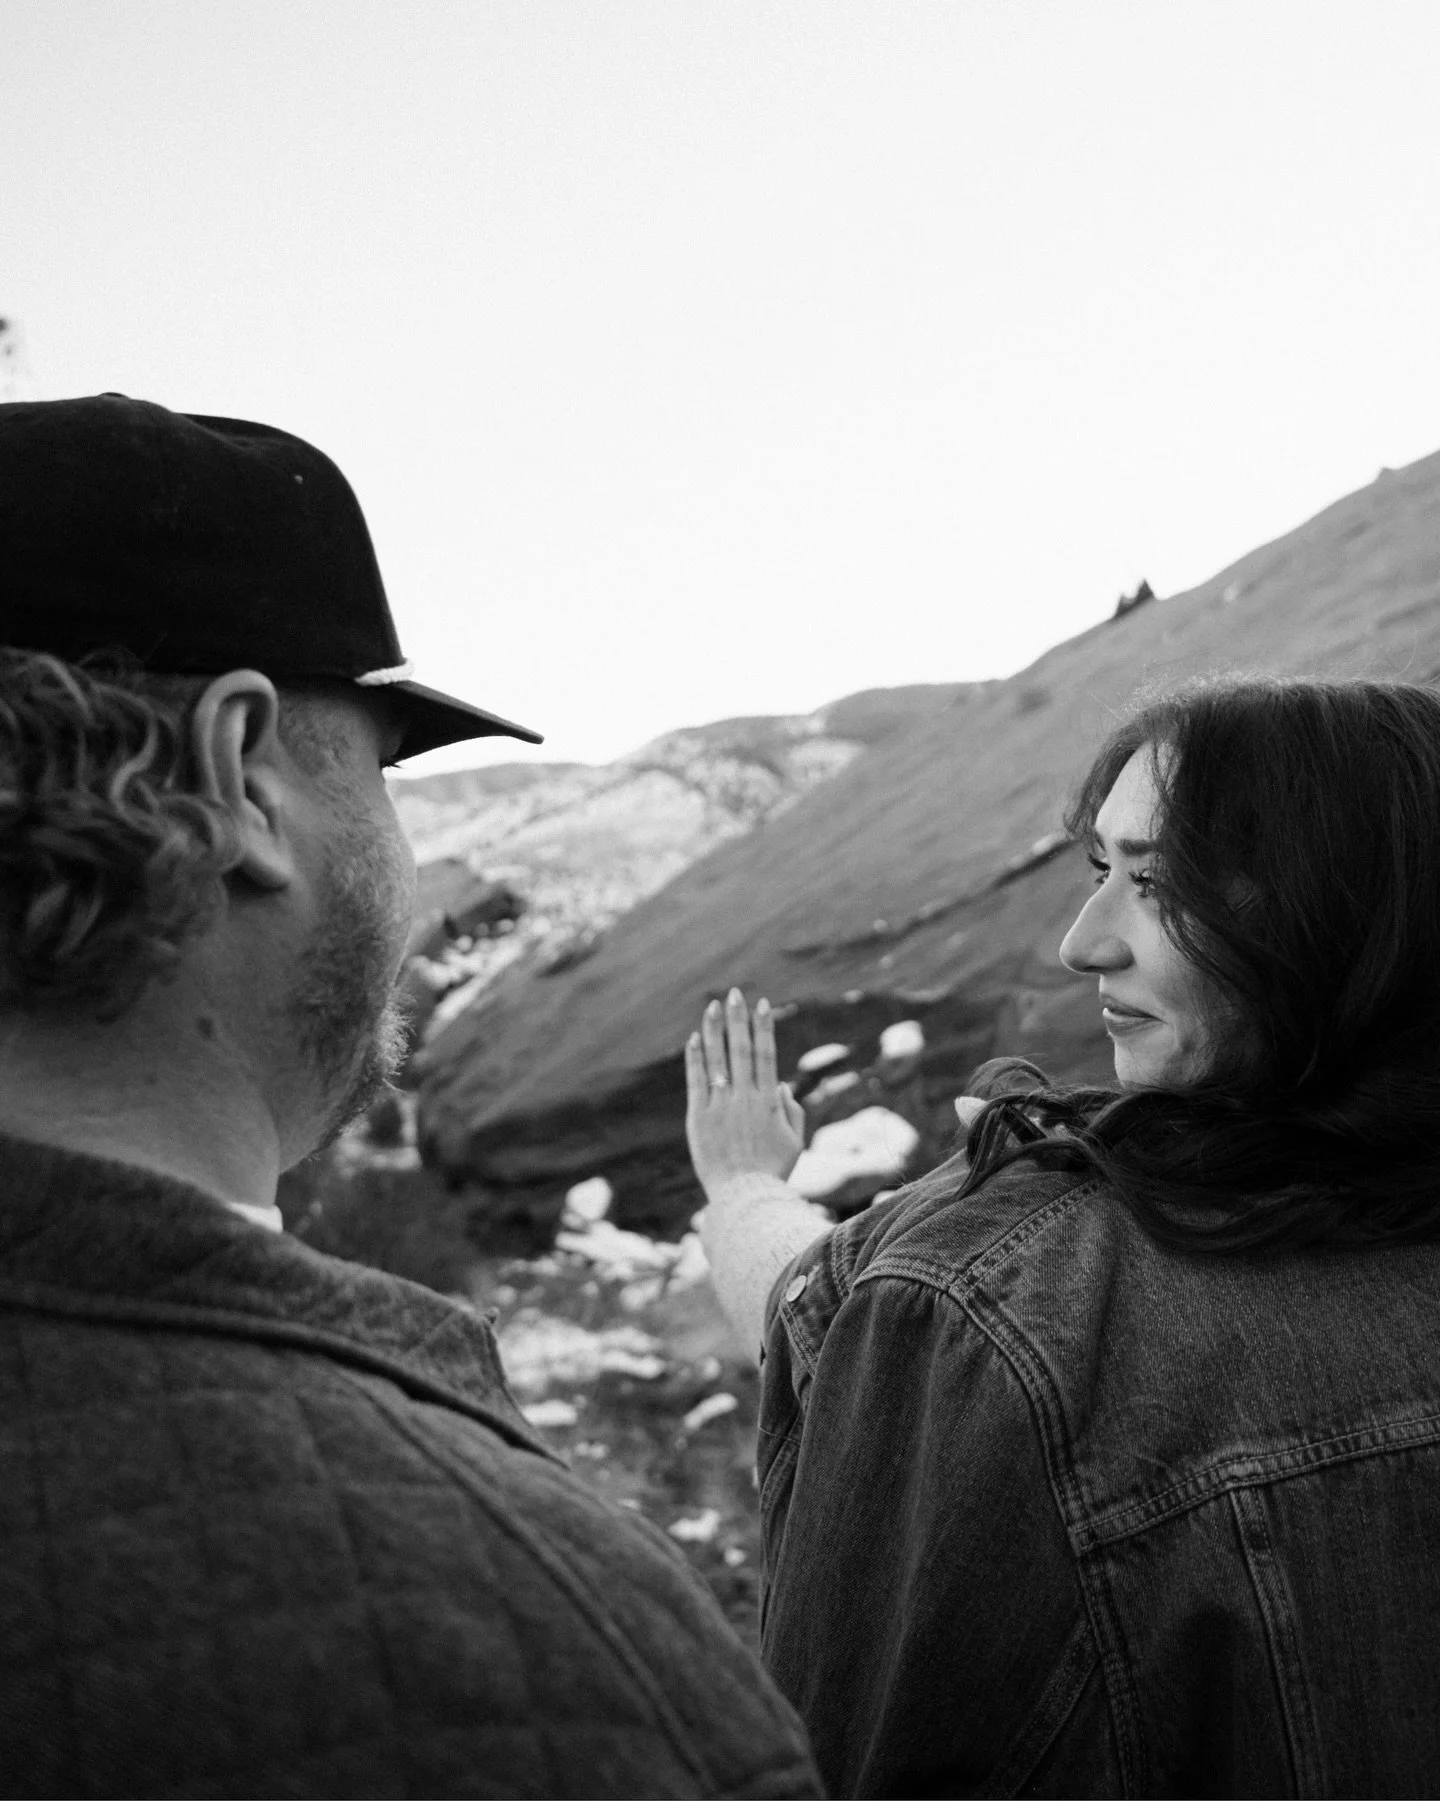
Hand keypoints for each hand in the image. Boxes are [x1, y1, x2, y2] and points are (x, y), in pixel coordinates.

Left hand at [685, 989, 805, 1189]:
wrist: (744, 1197)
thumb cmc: (773, 1172)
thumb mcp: (795, 1142)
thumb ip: (791, 1111)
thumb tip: (780, 1085)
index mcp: (769, 1101)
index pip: (766, 1054)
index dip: (764, 1028)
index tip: (763, 1005)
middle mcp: (745, 1097)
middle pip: (741, 1049)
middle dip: (739, 1018)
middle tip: (736, 993)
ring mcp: (721, 1106)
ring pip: (717, 1059)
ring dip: (716, 1030)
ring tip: (713, 1006)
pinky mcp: (699, 1117)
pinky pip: (697, 1081)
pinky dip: (696, 1059)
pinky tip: (695, 1038)